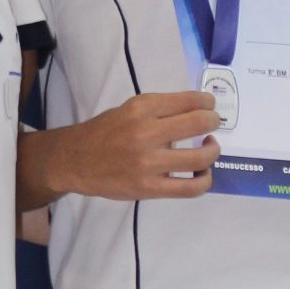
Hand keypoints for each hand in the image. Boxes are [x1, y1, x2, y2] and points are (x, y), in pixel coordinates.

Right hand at [24, 92, 220, 204]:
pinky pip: (190, 188)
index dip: (208, 102)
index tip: (210, 105)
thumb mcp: (129, 109)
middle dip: (214, 121)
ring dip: (213, 150)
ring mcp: (149, 163)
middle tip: (212, 124)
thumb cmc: (105, 132)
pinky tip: (202, 172)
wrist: (75, 160)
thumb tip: (197, 110)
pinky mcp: (149, 188)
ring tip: (209, 147)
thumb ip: (160, 109)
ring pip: (200, 157)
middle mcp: (146, 132)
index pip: (189, 100)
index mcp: (142, 108)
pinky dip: (205, 179)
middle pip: (199, 123)